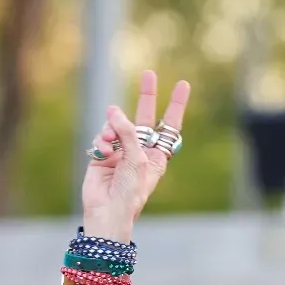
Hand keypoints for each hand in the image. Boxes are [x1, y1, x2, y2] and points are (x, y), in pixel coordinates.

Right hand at [81, 70, 190, 241]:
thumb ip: (128, 132)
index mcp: (157, 154)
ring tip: (110, 145)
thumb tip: (114, 110)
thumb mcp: (137, 159)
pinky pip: (101, 137)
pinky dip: (101, 142)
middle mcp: (140, 150)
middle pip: (145, 117)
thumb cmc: (130, 190)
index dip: (176, 104)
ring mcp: (120, 151)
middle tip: (148, 73)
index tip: (183, 84)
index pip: (170, 124)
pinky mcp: (101, 154)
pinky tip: (102, 153)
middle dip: (146, 96)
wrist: (108, 211)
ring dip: (112, 130)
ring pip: (116, 125)